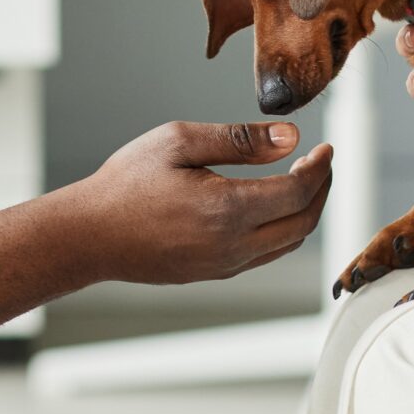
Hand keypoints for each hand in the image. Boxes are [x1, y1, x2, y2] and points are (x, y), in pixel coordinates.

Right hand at [76, 122, 332, 284]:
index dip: (320, 168)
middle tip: (321, 163)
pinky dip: (283, 230)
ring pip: (288, 243)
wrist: (88, 235)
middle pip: (303, 223)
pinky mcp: (213, 274)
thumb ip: (239, 140)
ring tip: (301, 179)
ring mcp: (224, 266)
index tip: (325, 148)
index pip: (298, 192)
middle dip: (321, 190)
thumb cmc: (126, 183)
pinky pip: (265, 255)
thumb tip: (291, 138)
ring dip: (305, 212)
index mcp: (227, 210)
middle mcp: (232, 246)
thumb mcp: (178, 141)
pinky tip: (272, 205)